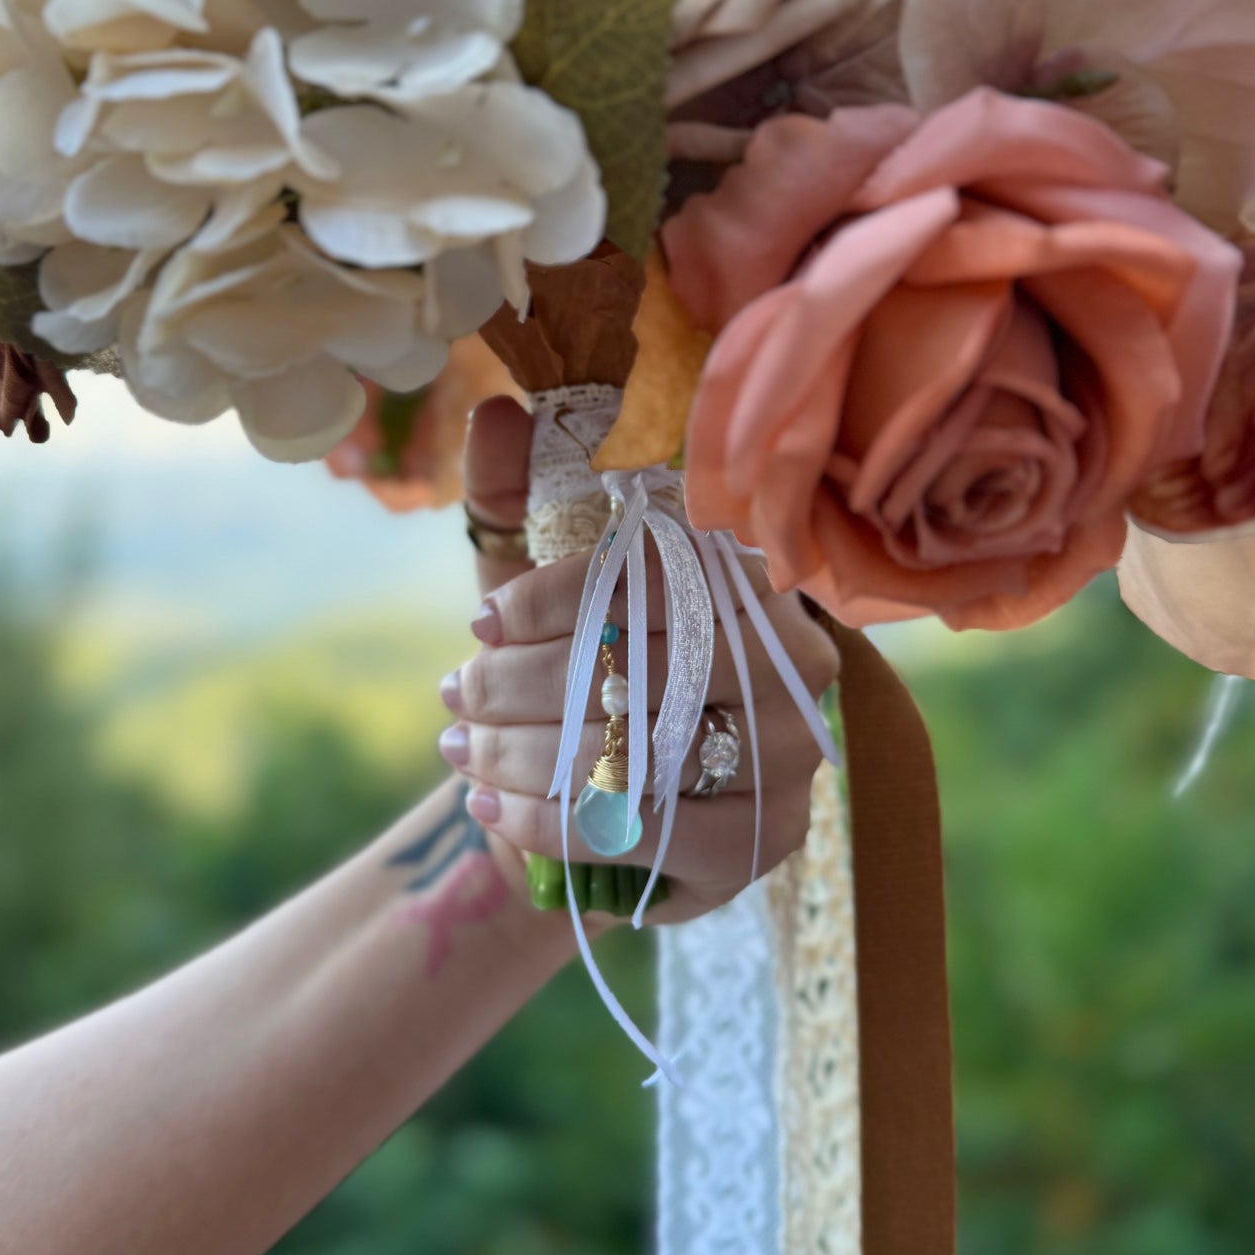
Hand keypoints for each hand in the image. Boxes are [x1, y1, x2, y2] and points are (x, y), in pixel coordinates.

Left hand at [445, 397, 838, 922]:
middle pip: (652, 667)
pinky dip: (554, 823)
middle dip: (528, 684)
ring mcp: (793, 758)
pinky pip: (653, 833)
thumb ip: (513, 494)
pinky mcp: (767, 841)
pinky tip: (495, 806)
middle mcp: (798, 662)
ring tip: (464, 748)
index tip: (480, 621)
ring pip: (646, 751)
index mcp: (753, 580)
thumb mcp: (532, 583)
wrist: (588, 801)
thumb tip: (493, 412)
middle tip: (455, 695)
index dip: (556, 598)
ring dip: (529, 754)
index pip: (658, 575)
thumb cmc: (567, 672)